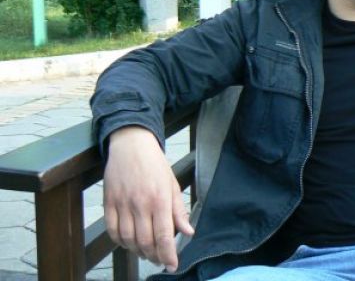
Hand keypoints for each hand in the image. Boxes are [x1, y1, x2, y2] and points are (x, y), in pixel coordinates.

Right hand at [104, 126, 194, 271]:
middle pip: (145, 242)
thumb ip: (179, 210)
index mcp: (159, 199)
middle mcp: (140, 204)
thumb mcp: (173, 184)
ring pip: (127, 239)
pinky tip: (128, 242)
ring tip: (146, 252)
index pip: (164, 235)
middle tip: (159, 260)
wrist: (131, 145)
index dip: (168, 254)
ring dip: (137, 251)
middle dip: (153, 256)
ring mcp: (122, 204)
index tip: (172, 266)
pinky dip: (120, 242)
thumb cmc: (155, 165)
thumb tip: (188, 232)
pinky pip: (112, 230)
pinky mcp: (108, 202)